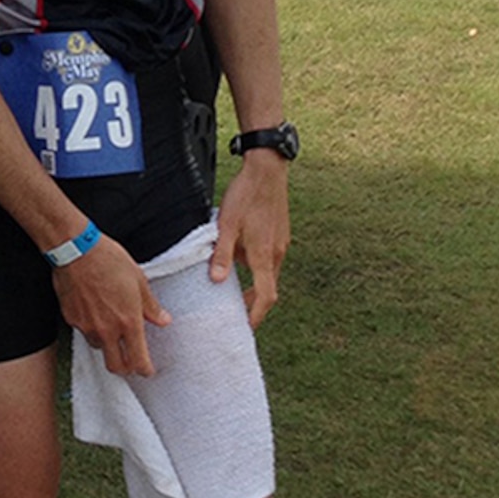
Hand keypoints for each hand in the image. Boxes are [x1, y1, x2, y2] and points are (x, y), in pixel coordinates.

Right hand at [55, 234, 170, 375]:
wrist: (76, 250)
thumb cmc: (110, 260)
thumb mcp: (138, 280)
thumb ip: (151, 306)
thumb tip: (163, 320)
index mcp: (128, 322)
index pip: (138, 361)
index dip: (145, 370)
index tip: (148, 370)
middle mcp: (107, 330)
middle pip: (115, 366)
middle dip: (125, 369)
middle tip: (131, 363)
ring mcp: (87, 326)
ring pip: (99, 348)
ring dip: (108, 345)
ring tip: (112, 330)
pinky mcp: (71, 319)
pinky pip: (84, 331)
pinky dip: (92, 328)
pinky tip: (95, 312)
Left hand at [211, 151, 289, 327]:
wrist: (267, 168)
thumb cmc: (246, 194)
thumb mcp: (227, 224)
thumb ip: (222, 254)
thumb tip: (218, 281)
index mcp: (264, 256)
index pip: (265, 297)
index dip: (256, 316)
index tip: (245, 329)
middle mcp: (276, 253)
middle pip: (268, 289)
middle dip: (253, 304)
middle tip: (235, 315)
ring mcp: (280, 243)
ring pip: (268, 273)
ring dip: (254, 285)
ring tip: (233, 290)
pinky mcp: (279, 234)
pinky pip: (268, 259)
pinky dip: (256, 268)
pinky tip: (239, 260)